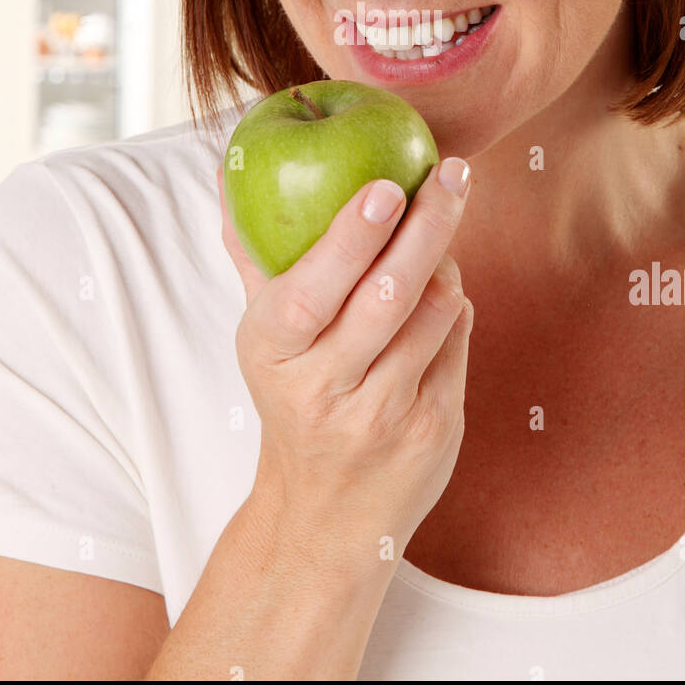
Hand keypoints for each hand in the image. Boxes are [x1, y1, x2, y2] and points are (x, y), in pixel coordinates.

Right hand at [217, 158, 472, 561]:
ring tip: (438, 230)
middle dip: (428, 224)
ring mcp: (383, 414)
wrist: (322, 514)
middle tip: (452, 172)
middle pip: (389, 293)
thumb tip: (227, 170)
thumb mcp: (263, 337)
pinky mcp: (433, 427)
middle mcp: (325, 388)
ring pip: (435, 310)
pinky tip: (442, 291)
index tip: (387, 186)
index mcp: (272, 353)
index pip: (312, 291)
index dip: (352, 237)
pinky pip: (457, 339)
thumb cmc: (292, 396)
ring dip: (445, 260)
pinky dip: (455, 304)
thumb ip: (252, 254)